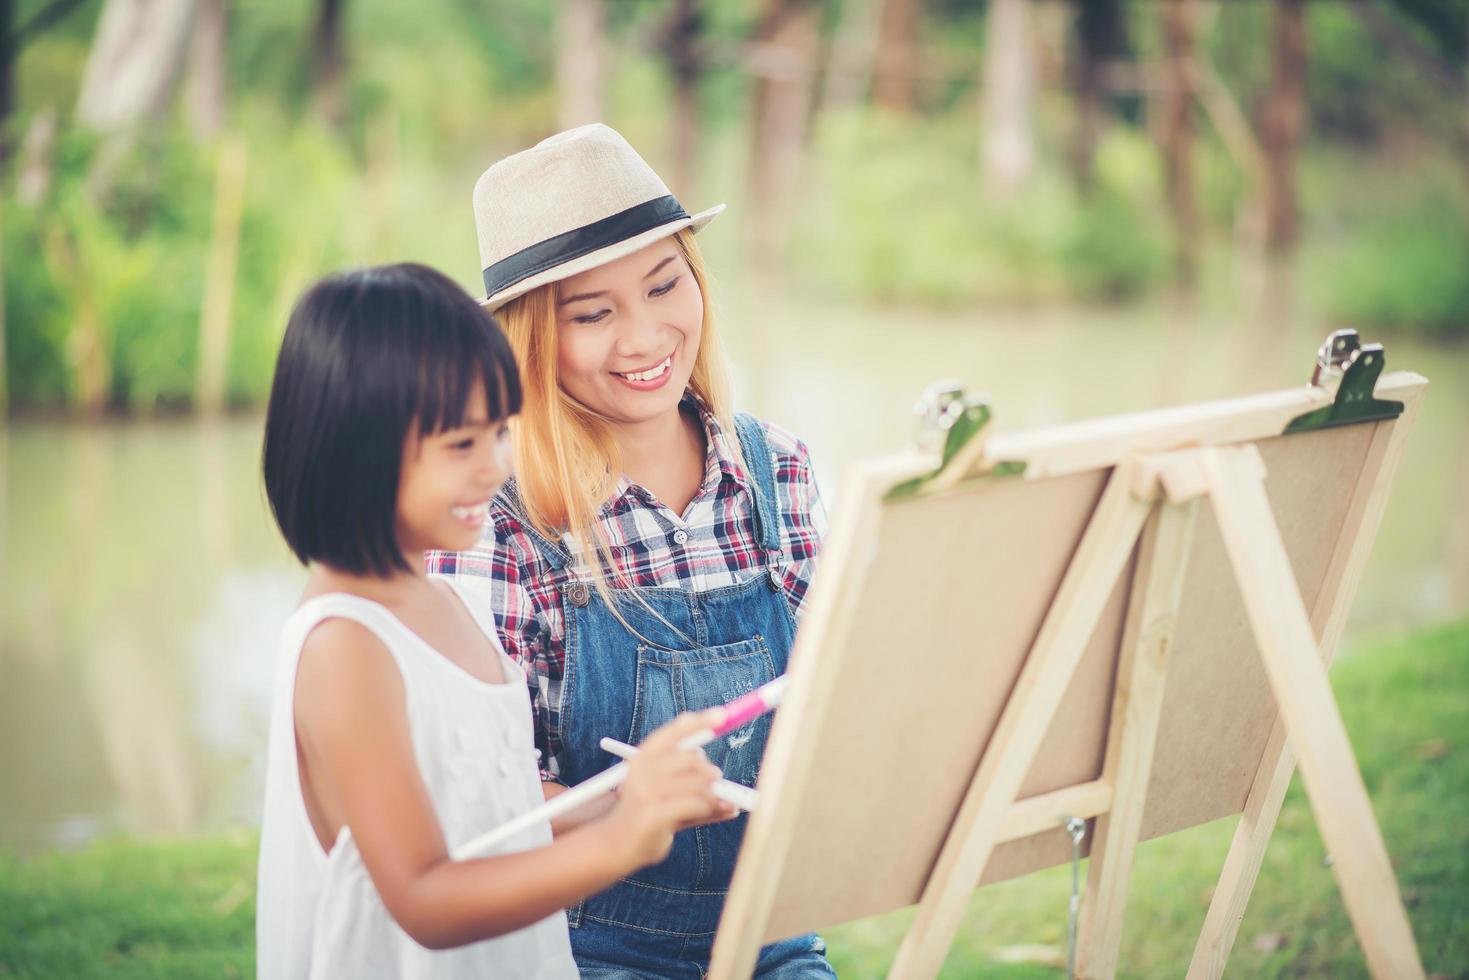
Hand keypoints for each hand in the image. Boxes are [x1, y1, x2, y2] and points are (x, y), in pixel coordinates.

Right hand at [600, 711, 734, 868]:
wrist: (617, 844)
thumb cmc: (649, 813)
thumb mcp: (669, 792)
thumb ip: (694, 781)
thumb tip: (724, 778)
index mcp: (643, 757)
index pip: (673, 733)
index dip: (698, 722)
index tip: (721, 714)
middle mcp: (642, 770)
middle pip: (693, 759)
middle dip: (711, 773)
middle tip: (717, 784)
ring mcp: (646, 791)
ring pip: (698, 784)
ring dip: (714, 796)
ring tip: (716, 804)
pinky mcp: (653, 813)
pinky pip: (696, 804)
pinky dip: (709, 809)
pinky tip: (710, 812)